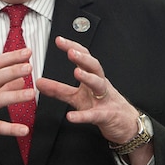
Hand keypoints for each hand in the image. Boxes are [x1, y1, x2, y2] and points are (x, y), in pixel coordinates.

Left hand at [37, 36, 152, 164]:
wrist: (125, 124)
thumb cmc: (103, 106)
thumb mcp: (77, 97)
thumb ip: (58, 90)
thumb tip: (39, 82)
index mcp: (92, 78)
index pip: (84, 58)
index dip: (73, 47)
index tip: (59, 40)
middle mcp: (100, 85)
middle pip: (94, 66)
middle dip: (83, 58)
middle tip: (70, 51)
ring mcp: (104, 99)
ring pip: (99, 85)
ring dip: (88, 77)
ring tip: (77, 72)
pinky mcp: (105, 116)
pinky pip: (94, 114)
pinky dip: (83, 115)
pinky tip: (71, 116)